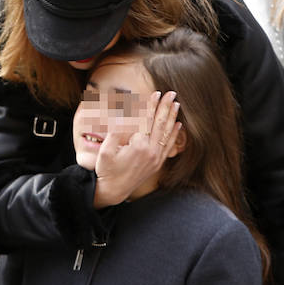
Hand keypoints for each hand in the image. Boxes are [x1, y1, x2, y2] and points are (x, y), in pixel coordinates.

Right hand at [93, 91, 180, 207]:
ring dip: (172, 117)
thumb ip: (115, 132)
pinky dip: (175, 135)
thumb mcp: (105, 150)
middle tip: (171, 93)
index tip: (155, 93)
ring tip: (176, 104)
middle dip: (165, 107)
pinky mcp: (158, 163)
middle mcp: (151, 151)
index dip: (151, 106)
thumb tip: (122, 116)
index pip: (147, 120)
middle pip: (160, 124)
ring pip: (167, 134)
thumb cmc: (106, 170)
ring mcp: (156, 158)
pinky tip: (178, 125)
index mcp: (138, 146)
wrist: (113, 191)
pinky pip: (169, 146)